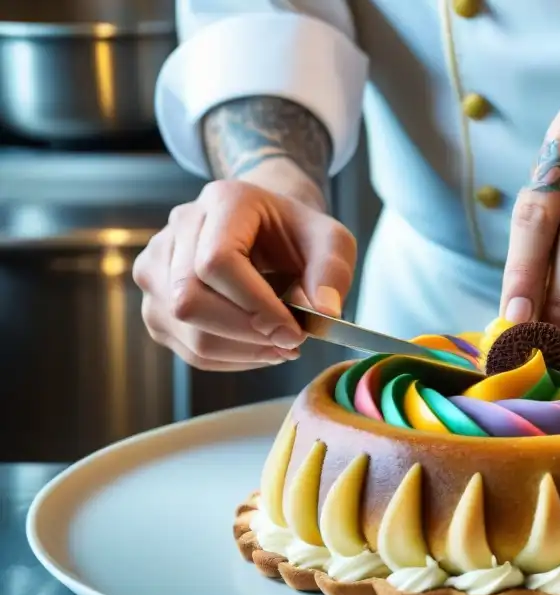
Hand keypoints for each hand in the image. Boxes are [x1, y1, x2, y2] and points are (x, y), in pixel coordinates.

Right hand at [133, 180, 355, 370]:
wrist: (268, 229)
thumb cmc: (298, 235)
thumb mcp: (332, 242)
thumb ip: (333, 273)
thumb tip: (324, 313)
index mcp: (223, 202)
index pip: (217, 261)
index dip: (255, 306)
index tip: (294, 331)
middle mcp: (179, 226)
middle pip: (189, 298)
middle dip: (245, 333)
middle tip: (290, 343)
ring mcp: (157, 263)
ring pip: (181, 327)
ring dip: (238, 350)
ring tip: (279, 347)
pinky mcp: (156, 300)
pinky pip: (183, 345)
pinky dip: (226, 358)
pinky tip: (258, 348)